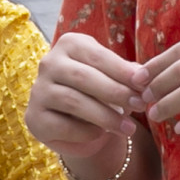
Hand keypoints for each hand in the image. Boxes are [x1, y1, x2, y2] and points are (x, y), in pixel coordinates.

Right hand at [26, 32, 147, 159]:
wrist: (76, 121)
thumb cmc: (100, 91)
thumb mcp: (114, 77)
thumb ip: (127, 75)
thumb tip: (143, 77)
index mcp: (69, 44)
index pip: (97, 56)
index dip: (122, 70)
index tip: (144, 84)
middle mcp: (49, 63)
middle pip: (83, 77)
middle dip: (115, 92)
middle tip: (140, 105)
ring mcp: (38, 91)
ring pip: (73, 101)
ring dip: (105, 116)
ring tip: (129, 128)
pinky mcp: (35, 118)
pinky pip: (64, 126)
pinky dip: (87, 132)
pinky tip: (103, 135)